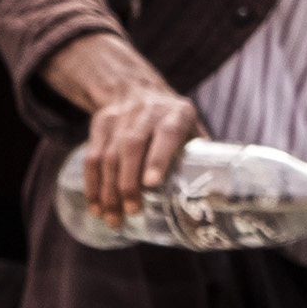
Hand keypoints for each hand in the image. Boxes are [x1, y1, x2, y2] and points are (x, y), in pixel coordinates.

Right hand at [66, 46, 200, 222]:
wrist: (138, 89)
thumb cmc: (173, 121)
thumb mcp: (192, 130)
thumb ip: (199, 159)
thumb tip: (215, 200)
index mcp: (176, 114)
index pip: (166, 134)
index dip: (157, 158)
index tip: (151, 184)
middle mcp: (147, 112)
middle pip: (131, 146)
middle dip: (128, 183)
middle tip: (133, 212)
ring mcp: (120, 117)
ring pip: (108, 154)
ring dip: (109, 190)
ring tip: (114, 218)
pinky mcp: (100, 124)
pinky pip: (91, 157)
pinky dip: (92, 184)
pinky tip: (97, 206)